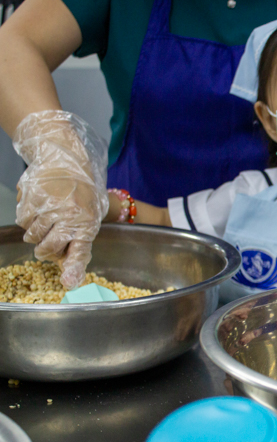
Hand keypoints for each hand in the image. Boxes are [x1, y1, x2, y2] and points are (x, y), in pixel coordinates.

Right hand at [14, 111, 108, 288]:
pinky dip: (27, 219)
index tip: (69, 282)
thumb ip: (78, 241)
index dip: (73, 267)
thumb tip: (66, 270)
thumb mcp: (89, 216)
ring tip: (46, 220)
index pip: (80, 249)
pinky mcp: (31, 197)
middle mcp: (69, 215)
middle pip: (47, 248)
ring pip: (32, 235)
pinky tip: (38, 209)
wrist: (65, 158)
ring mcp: (48, 205)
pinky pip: (22, 220)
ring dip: (35, 233)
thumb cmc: (81, 192)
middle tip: (47, 244)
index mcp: (87, 221)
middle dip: (44, 250)